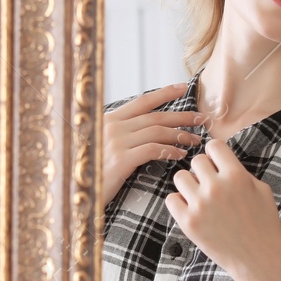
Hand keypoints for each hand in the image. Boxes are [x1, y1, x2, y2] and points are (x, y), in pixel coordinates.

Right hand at [103, 82, 202, 201]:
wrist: (77, 192)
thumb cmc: (93, 171)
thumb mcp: (104, 146)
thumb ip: (122, 134)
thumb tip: (147, 128)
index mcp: (110, 119)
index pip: (142, 101)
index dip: (164, 93)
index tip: (184, 88)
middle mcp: (112, 126)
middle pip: (155, 116)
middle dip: (182, 116)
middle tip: (202, 119)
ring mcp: (115, 142)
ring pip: (157, 131)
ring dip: (181, 135)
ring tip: (196, 140)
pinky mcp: (120, 159)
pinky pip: (153, 149)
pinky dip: (170, 150)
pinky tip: (181, 155)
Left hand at [165, 138, 280, 280]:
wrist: (259, 260)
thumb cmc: (264, 224)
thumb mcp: (261, 190)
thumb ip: (240, 171)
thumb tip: (219, 161)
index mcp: (236, 175)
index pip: (213, 146)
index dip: (215, 155)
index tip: (217, 165)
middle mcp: (216, 187)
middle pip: (196, 161)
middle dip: (203, 171)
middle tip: (211, 186)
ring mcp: (200, 205)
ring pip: (180, 177)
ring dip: (190, 185)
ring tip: (201, 198)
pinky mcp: (188, 222)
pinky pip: (171, 199)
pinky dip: (179, 202)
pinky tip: (192, 210)